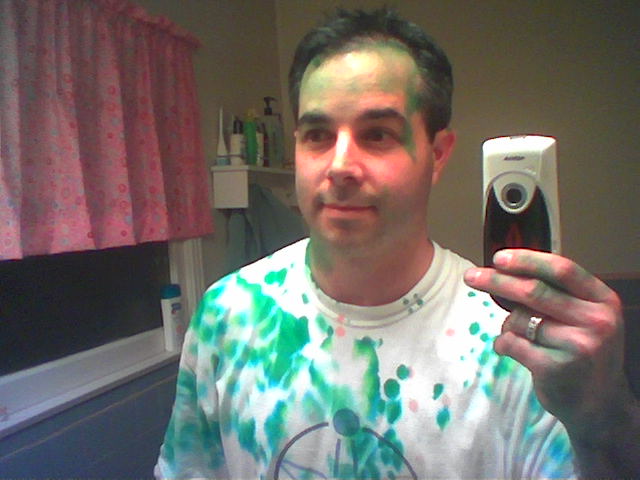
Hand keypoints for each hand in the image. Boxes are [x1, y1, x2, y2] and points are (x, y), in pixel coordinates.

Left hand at [463, 249, 629, 443]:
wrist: (600, 404)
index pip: (562, 269)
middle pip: (534, 291)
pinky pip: (512, 344)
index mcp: (603, 300)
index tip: (498, 257)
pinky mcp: (556, 369)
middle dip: (497, 281)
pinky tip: (510, 349)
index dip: (527, 260)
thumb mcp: (586, 317)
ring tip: (519, 335)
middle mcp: (596, 321)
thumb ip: (558, 293)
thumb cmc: (583, 351)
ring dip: (507, 324)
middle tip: (470, 276)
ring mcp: (578, 346)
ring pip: (519, 319)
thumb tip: (505, 268)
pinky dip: (502, 343)